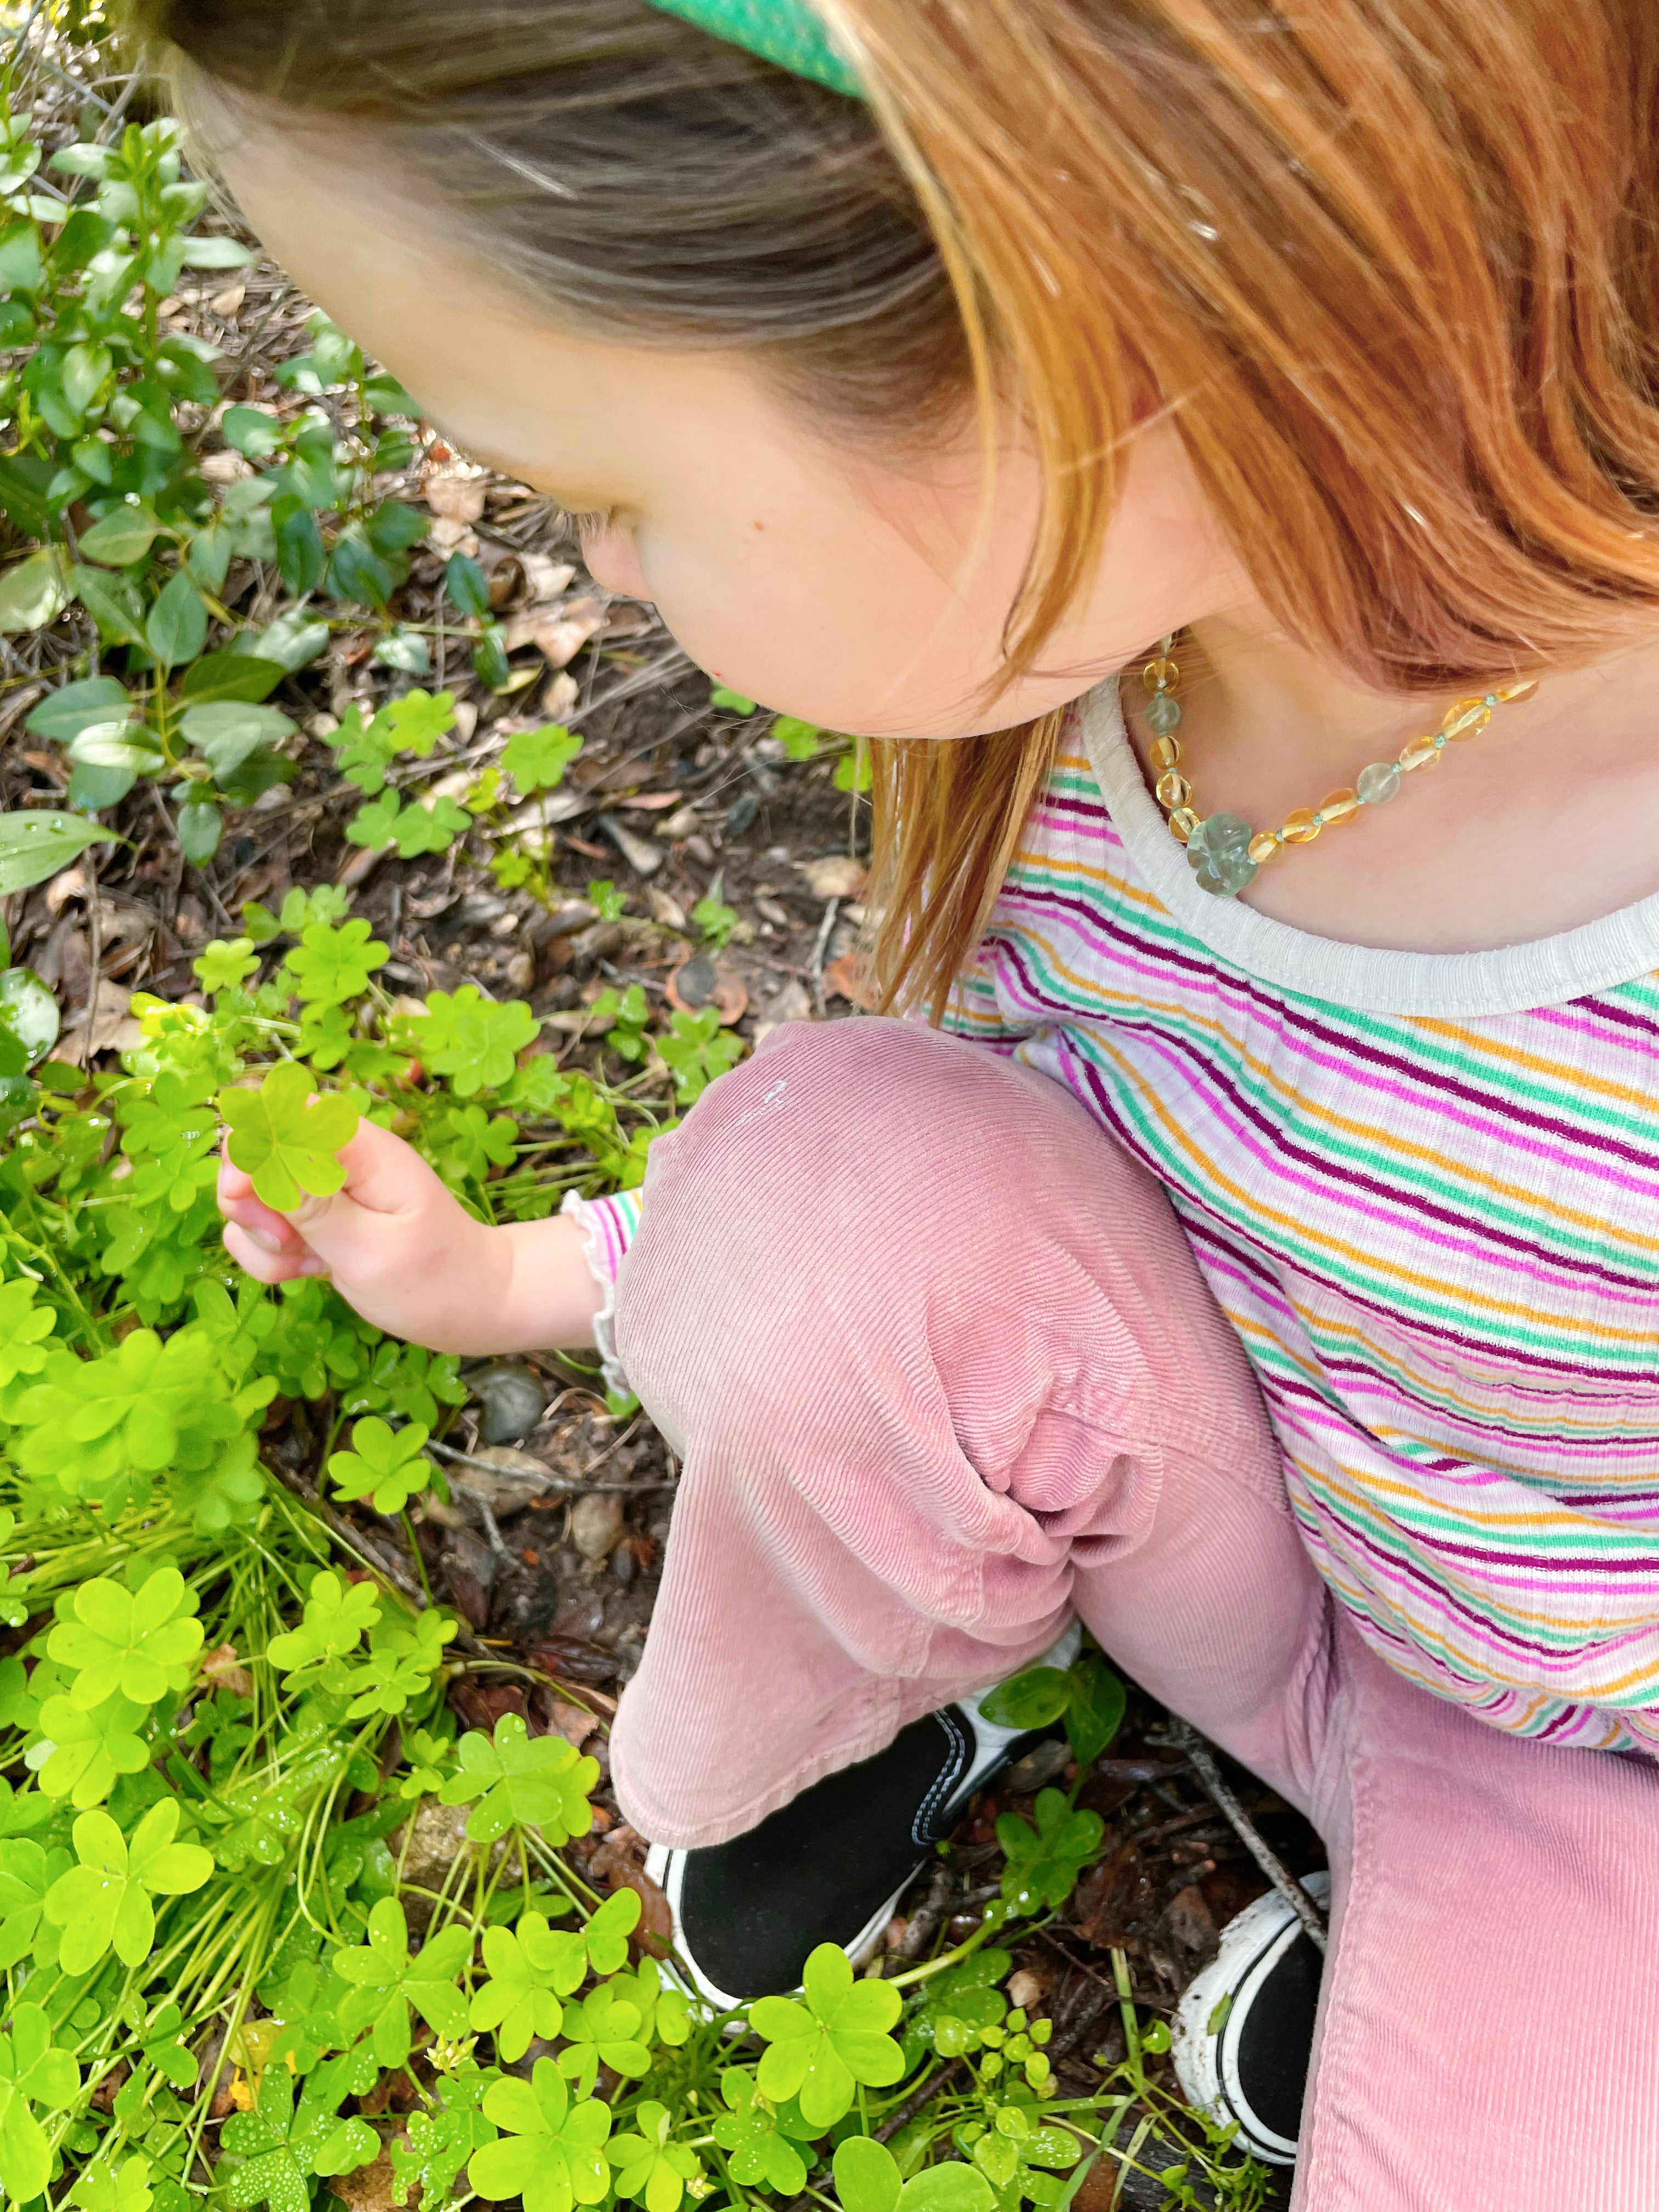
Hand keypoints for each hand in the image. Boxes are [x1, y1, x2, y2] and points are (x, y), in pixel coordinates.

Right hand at [218, 1117, 604, 1355]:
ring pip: (254, 1196)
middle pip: (255, 1151)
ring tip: (310, 1263)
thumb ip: (312, 1207)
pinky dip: (276, 1255)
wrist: (470, 1305)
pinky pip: (268, 1228)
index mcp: (362, 1150)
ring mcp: (327, 1189)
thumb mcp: (369, 1250)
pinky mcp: (319, 1220)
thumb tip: (258, 1158)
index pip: (283, 1112)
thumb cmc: (434, 1279)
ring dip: (263, 1236)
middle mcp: (341, 1159)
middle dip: (249, 1201)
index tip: (247, 1200)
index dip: (249, 1148)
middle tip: (286, 1242)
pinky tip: (312, 1271)